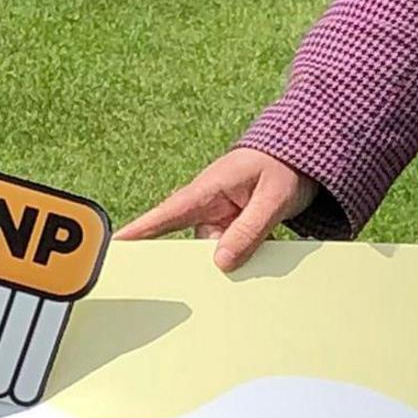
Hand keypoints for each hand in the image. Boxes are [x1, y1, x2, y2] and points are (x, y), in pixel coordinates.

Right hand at [129, 146, 316, 272]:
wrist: (302, 155)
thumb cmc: (284, 166)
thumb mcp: (272, 199)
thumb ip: (249, 230)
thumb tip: (221, 262)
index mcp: (207, 189)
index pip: (167, 214)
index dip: (140, 231)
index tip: (116, 246)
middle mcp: (208, 205)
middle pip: (199, 244)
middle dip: (217, 255)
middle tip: (240, 249)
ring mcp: (220, 216)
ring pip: (219, 249)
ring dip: (242, 254)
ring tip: (269, 237)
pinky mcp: (233, 224)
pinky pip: (234, 248)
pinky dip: (249, 251)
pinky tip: (269, 243)